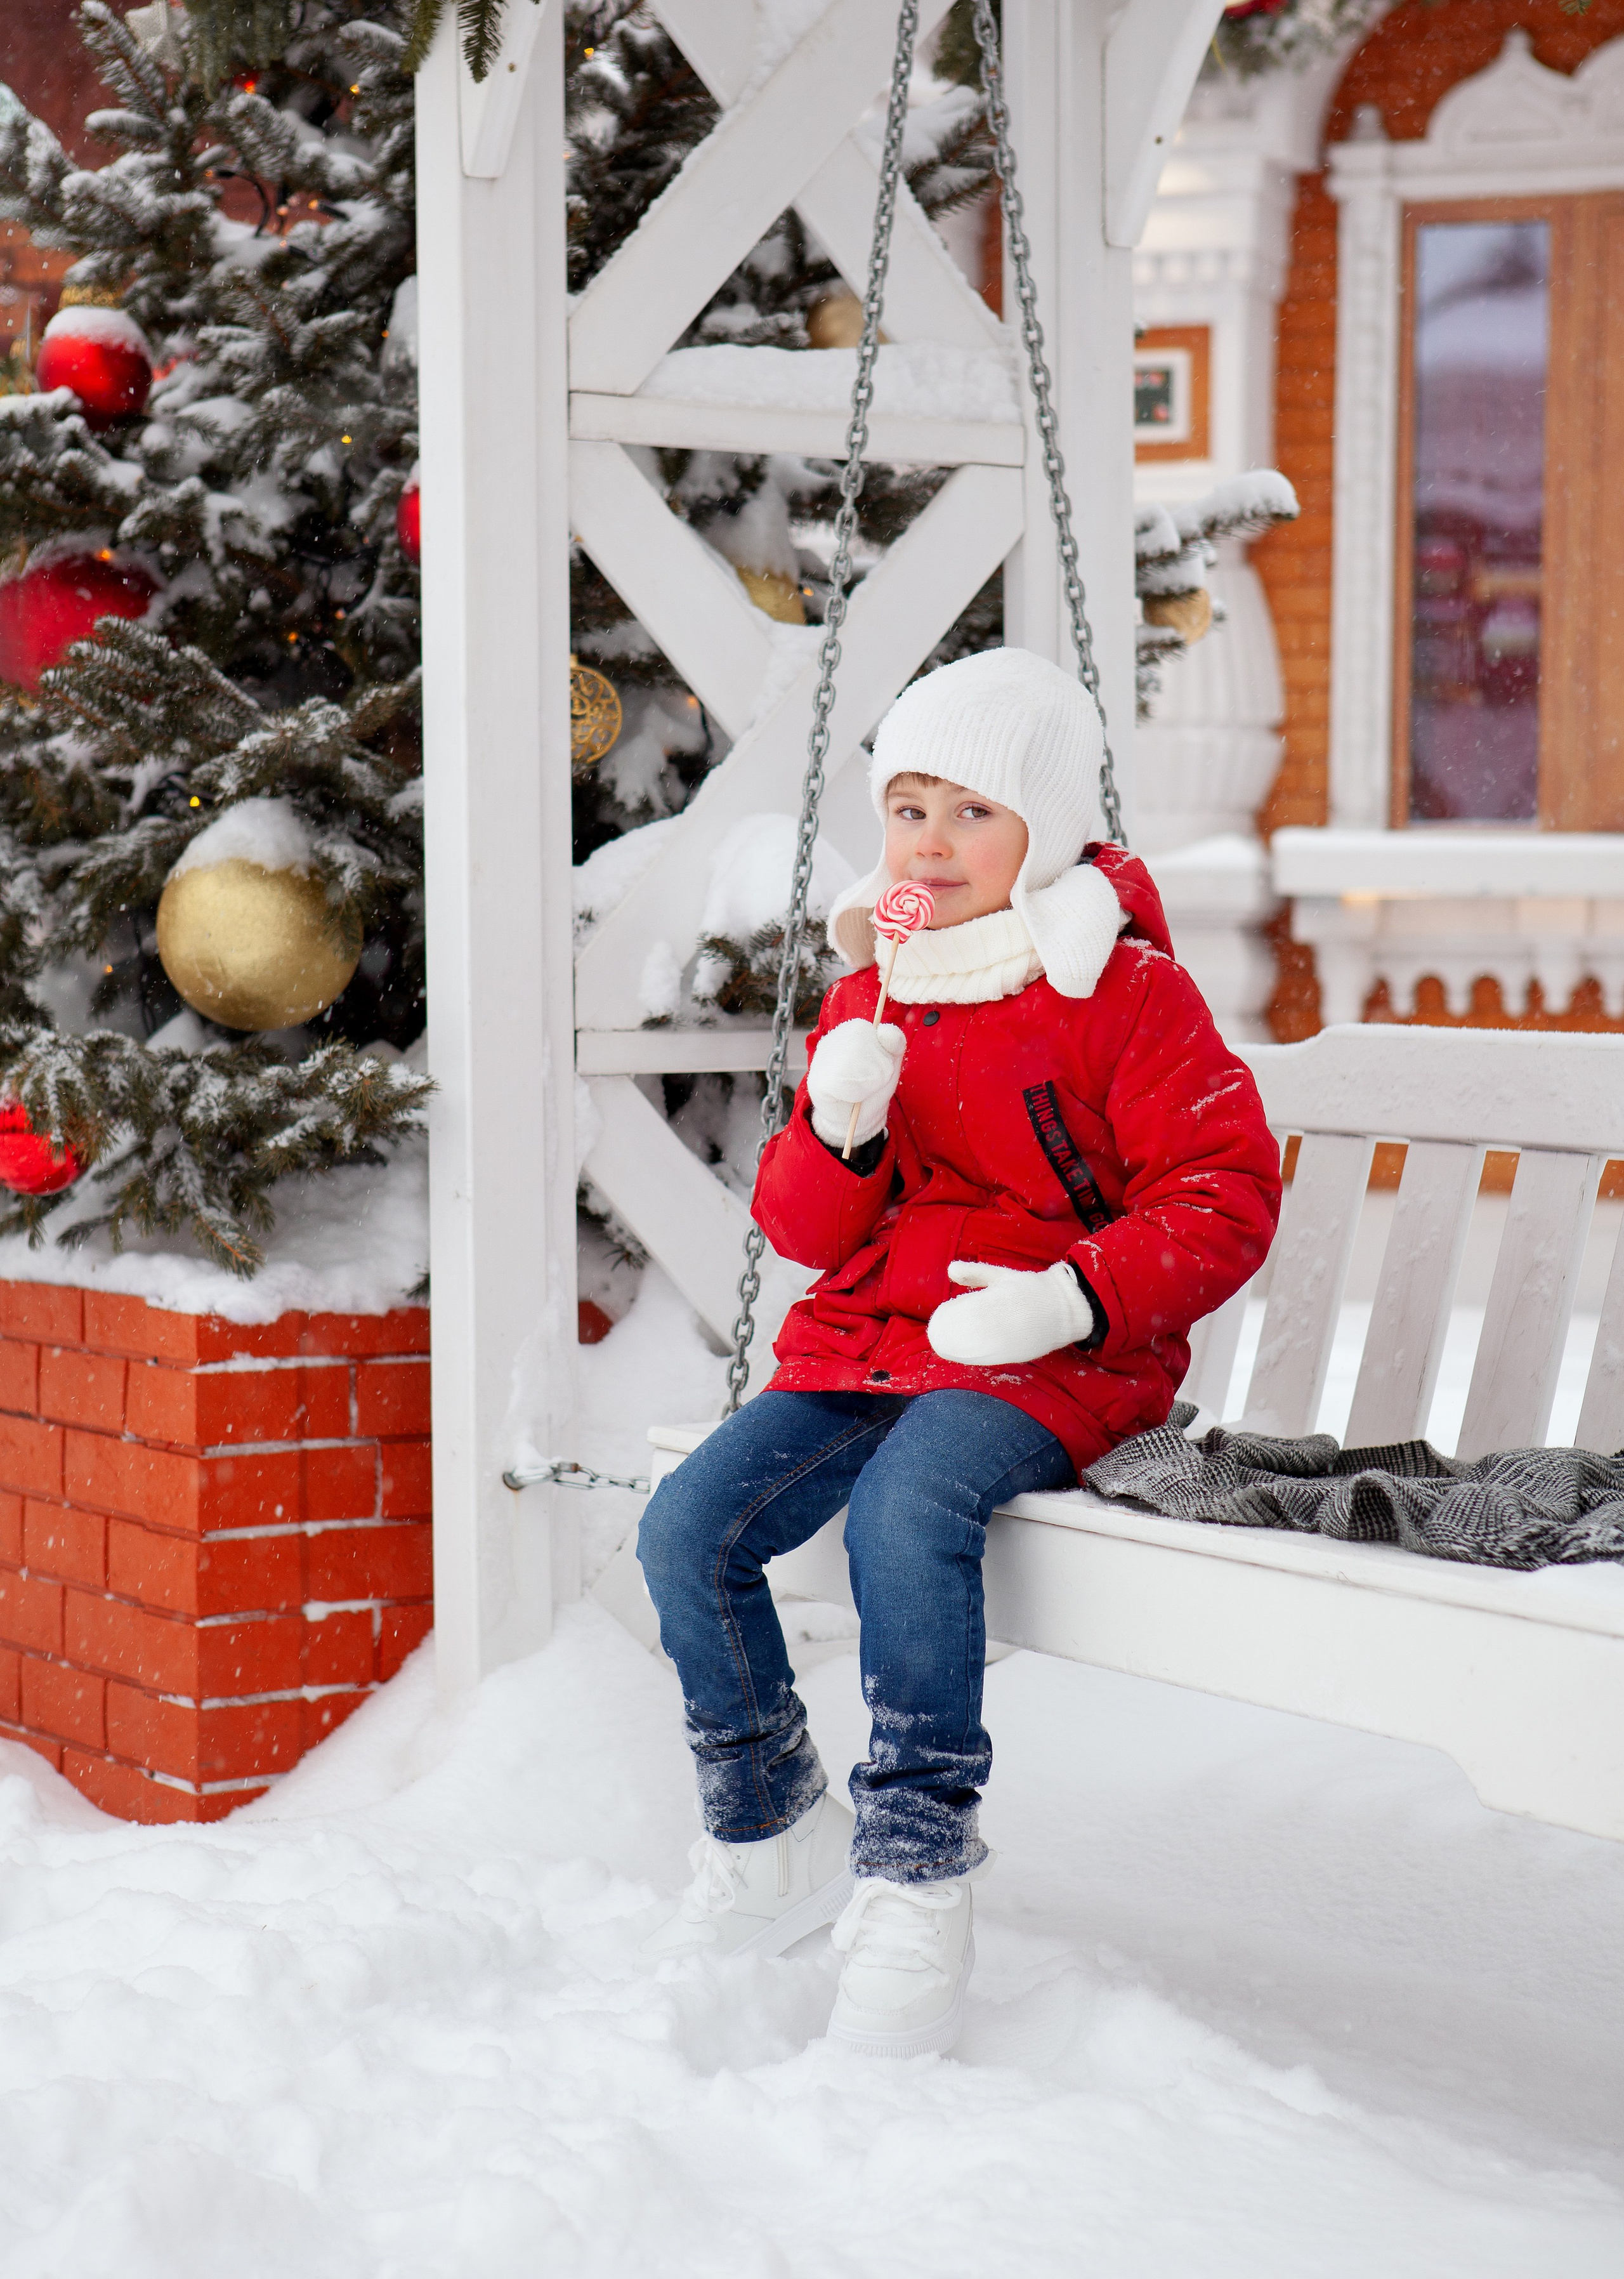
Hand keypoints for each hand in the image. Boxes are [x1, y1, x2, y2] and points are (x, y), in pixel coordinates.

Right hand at [806, 1019, 905, 1149]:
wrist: (855, 1119)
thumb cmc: (873, 1089)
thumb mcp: (892, 1063)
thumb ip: (895, 1042)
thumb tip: (884, 1030)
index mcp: (856, 1030)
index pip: (879, 1034)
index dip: (886, 1057)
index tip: (880, 1069)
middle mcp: (836, 1038)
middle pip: (868, 1049)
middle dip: (878, 1072)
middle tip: (870, 1083)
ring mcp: (823, 1058)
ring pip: (855, 1065)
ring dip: (867, 1085)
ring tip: (861, 1090)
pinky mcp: (817, 1080)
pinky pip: (843, 1083)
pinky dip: (854, 1094)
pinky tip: (849, 1096)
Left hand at [927, 1259, 1096, 1366]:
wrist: (1067, 1308)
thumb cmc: (1033, 1289)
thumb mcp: (1004, 1276)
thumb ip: (977, 1274)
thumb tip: (950, 1269)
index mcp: (1002, 1302)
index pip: (971, 1312)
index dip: (953, 1317)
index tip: (943, 1313)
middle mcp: (1007, 1326)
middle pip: (972, 1336)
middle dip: (954, 1336)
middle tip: (940, 1332)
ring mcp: (1013, 1343)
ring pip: (980, 1351)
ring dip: (962, 1349)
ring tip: (948, 1345)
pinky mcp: (1018, 1355)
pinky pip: (992, 1358)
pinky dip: (976, 1357)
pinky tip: (965, 1355)